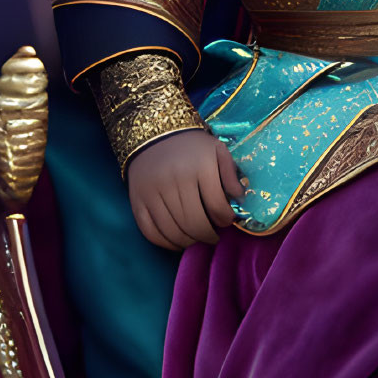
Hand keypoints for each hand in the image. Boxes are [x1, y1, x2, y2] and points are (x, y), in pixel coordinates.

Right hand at [125, 129, 246, 249]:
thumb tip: (240, 199)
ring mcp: (153, 192)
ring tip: (198, 239)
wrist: (155, 133)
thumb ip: (231, 173)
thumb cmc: (192, 146)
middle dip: (208, 235)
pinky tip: (178, 241)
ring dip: (190, 242)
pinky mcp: (137, 201)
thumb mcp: (217, 149)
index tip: (228, 221)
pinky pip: (151, 232)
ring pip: (174, 231)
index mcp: (199, 166)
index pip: (216, 206)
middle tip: (214, 237)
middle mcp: (175, 180)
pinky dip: (166, 243)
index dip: (225, 219)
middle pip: (195, 223)